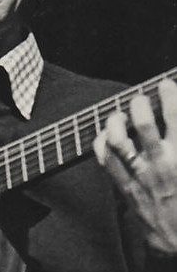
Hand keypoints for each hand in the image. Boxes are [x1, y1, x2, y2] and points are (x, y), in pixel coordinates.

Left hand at [93, 79, 176, 254]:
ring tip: (118, 114)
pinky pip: (105, 161)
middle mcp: (162, 164)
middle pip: (144, 124)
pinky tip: (104, 135)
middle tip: (139, 99)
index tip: (165, 84)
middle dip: (140, 104)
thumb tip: (175, 120)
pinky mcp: (124, 187)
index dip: (170, 96)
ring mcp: (140, 176)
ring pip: (118, 141)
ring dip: (115, 121)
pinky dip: (101, 143)